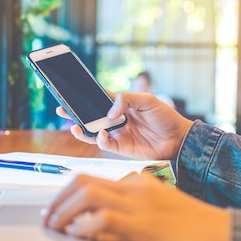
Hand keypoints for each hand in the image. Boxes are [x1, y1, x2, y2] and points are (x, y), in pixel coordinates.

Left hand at [44, 173, 228, 240]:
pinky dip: (84, 225)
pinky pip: (104, 218)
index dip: (66, 192)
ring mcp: (137, 204)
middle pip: (82, 181)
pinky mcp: (143, 224)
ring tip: (54, 226)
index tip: (56, 206)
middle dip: (58, 198)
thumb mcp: (154, 206)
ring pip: (88, 195)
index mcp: (134, 181)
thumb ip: (128, 205)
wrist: (221, 232)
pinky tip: (76, 235)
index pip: (90, 177)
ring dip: (64, 211)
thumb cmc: (188, 223)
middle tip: (48, 217)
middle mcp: (132, 186)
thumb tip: (93, 219)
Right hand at [56, 92, 193, 160]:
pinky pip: (104, 144)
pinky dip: (100, 140)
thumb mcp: (147, 100)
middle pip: (90, 116)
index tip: (70, 93)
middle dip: (75, 113)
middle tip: (61, 109)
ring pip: (93, 132)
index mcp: (120, 105)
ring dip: (82, 130)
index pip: (98, 99)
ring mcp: (116, 134)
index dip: (84, 97)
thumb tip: (109, 111)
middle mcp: (115, 119)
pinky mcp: (120, 148)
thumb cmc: (165, 116)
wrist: (179, 138)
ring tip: (74, 127)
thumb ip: (126, 100)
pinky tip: (102, 135)